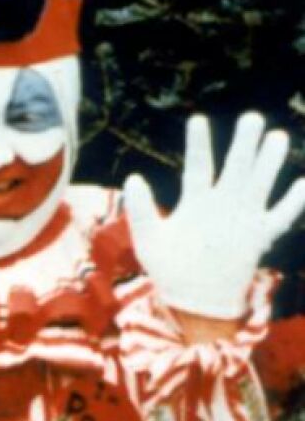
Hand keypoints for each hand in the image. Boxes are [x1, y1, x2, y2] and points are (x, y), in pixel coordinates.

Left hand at [123, 113, 304, 318]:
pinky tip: (303, 183)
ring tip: (277, 137)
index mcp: (196, 200)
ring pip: (260, 184)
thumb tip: (132, 178)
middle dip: (244, 144)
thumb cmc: (169, 270)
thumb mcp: (149, 241)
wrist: (194, 301)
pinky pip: (281, 216)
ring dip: (268, 163)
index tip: (197, 119)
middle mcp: (222, 203)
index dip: (198, 143)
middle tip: (252, 118)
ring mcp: (243, 218)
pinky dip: (294, 202)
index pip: (198, 165)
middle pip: (236, 167)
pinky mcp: (260, 237)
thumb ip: (140, 211)